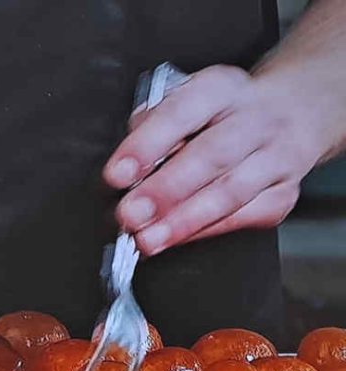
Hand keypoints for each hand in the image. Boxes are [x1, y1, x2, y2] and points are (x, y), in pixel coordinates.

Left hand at [104, 65, 331, 255]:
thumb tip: (128, 165)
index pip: (180, 113)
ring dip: (183, 221)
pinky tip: (178, 240)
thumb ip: (154, 125)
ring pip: (229, 193)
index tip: (117, 174)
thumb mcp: (189, 98)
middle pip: (210, 156)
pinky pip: (244, 216)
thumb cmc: (226, 110)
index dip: (146, 146)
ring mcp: (275, 156)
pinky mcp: (283, 192)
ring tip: (149, 239)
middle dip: (165, 191)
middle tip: (131, 214)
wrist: (296, 109)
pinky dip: (206, 231)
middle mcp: (254, 119)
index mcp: (221, 88)